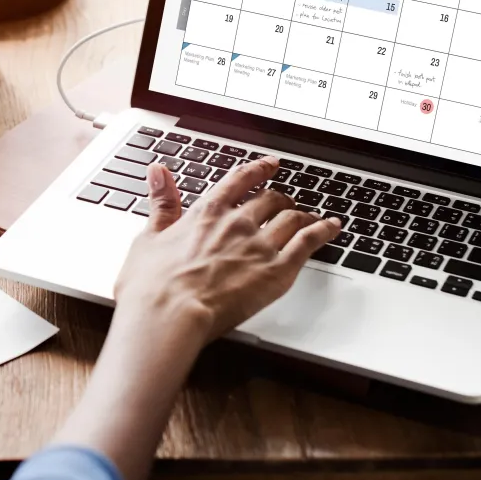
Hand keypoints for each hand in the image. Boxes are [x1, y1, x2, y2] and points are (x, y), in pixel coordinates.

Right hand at [53, 157, 340, 479]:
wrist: (168, 315)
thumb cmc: (152, 286)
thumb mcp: (148, 237)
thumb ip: (161, 202)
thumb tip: (158, 172)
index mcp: (207, 212)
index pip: (239, 181)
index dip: (257, 170)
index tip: (270, 164)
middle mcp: (237, 222)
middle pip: (269, 199)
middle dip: (280, 198)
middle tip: (286, 201)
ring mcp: (259, 245)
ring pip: (292, 218)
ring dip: (303, 214)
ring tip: (310, 216)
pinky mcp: (277, 271)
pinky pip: (308, 243)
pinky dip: (323, 231)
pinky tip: (332, 228)